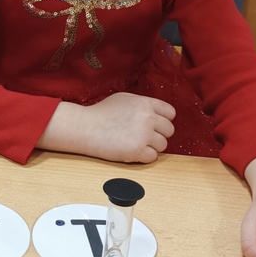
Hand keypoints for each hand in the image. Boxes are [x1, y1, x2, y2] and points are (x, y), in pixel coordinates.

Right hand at [37, 93, 175, 162]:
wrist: (84, 127)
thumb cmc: (101, 113)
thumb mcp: (124, 99)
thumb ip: (143, 104)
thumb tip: (157, 113)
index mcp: (146, 103)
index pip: (170, 114)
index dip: (162, 120)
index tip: (153, 125)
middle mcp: (148, 117)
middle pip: (169, 130)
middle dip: (157, 134)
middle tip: (142, 137)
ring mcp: (143, 134)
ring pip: (162, 145)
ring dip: (151, 146)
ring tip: (134, 143)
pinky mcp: (137, 150)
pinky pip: (152, 157)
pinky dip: (143, 157)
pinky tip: (131, 151)